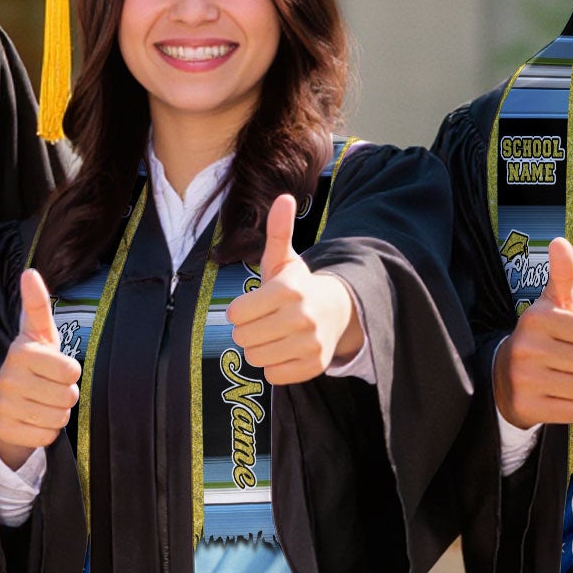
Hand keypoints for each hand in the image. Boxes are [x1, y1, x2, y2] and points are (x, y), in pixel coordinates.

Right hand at [0, 268, 81, 469]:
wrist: (3, 404)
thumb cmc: (32, 364)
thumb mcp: (38, 334)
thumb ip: (37, 305)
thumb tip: (30, 272)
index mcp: (21, 352)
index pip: (71, 370)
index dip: (70, 372)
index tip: (56, 367)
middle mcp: (9, 378)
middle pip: (68, 396)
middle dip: (66, 395)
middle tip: (50, 388)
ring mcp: (5, 406)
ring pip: (59, 418)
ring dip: (57, 413)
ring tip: (42, 403)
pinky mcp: (6, 430)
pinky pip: (47, 436)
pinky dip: (47, 432)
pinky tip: (33, 420)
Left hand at [224, 194, 360, 382]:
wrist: (336, 311)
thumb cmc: (298, 286)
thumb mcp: (284, 259)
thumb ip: (278, 231)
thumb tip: (284, 197)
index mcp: (289, 290)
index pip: (236, 314)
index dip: (239, 311)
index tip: (252, 306)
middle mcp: (302, 318)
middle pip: (243, 338)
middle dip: (247, 331)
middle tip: (263, 322)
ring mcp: (310, 344)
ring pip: (256, 359)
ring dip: (259, 349)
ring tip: (273, 335)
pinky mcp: (314, 366)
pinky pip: (273, 375)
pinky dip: (274, 366)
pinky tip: (285, 350)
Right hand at [493, 237, 572, 426]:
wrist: (503, 378)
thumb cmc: (541, 337)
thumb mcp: (551, 305)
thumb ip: (562, 274)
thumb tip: (560, 241)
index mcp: (536, 318)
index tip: (572, 338)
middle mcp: (526, 347)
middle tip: (567, 362)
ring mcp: (524, 379)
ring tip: (561, 378)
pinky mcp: (526, 407)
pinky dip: (571, 407)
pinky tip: (554, 396)